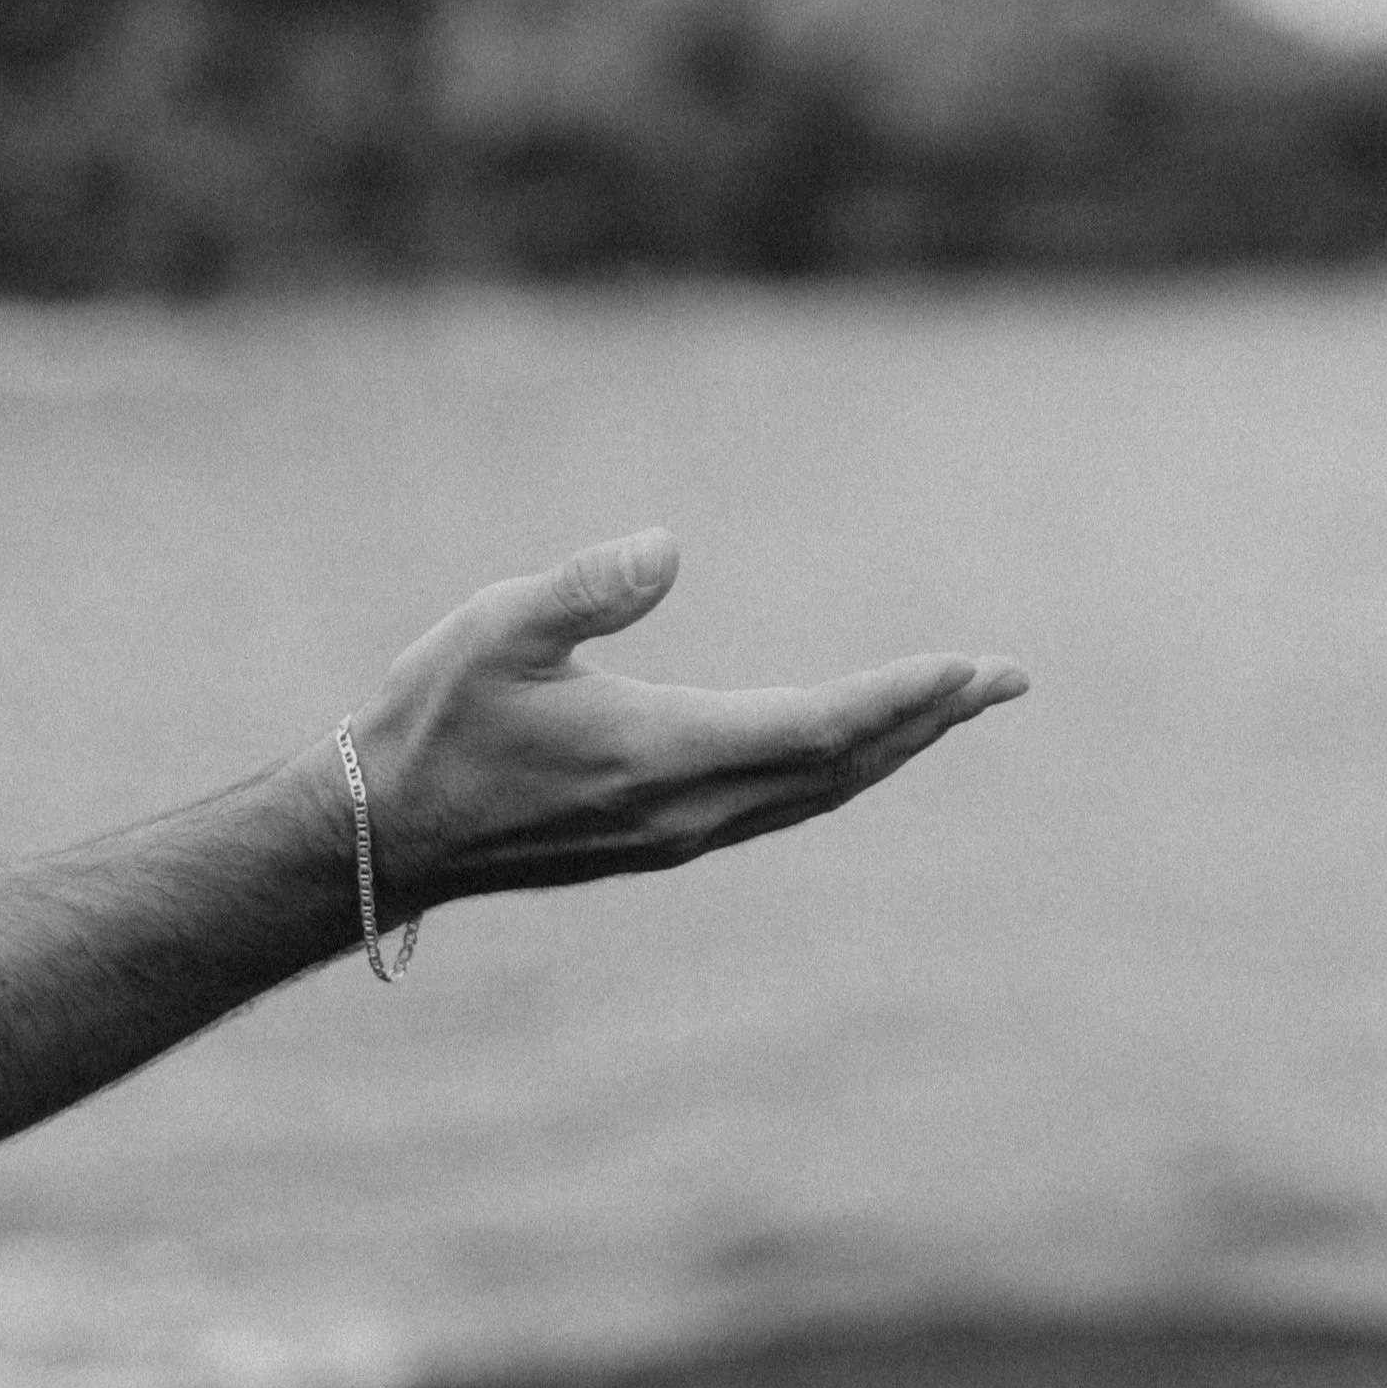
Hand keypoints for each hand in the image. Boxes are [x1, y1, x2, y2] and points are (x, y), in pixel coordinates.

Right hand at [331, 529, 1027, 911]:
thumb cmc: (430, 724)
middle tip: (1007, 680)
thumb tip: (668, 545)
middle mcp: (691, 810)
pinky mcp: (665, 842)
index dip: (903, 697)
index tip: (975, 668)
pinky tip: (859, 747)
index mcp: (663, 756)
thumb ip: (583, 588)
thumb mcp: (491, 632)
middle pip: (845, 766)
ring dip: (895, 748)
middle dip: (930, 721)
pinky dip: (844, 770)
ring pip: (822, 794)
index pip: (821, 730)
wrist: (378, 841)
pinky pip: (787, 806)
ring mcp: (682, 835)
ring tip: (956, 707)